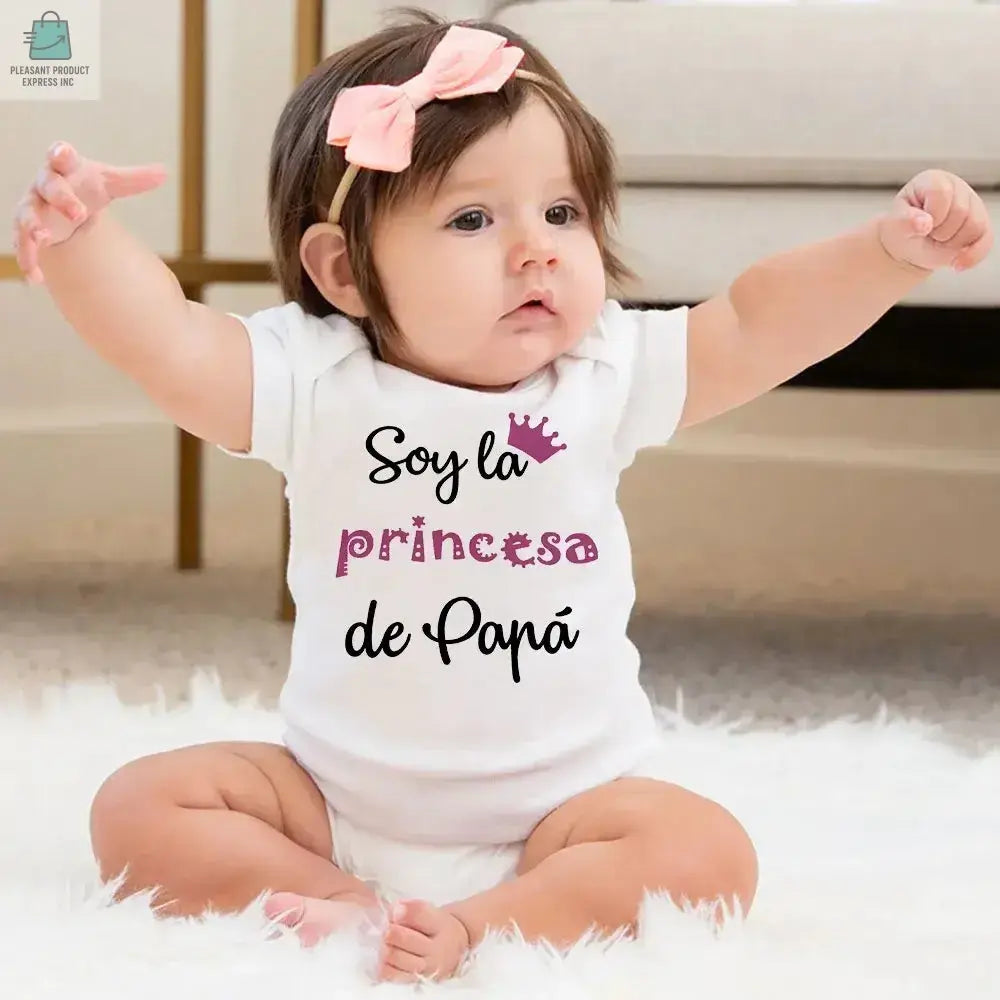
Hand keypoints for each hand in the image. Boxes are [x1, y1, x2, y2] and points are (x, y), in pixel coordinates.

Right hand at [12, 141, 166, 284]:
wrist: (64, 206)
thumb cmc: (86, 187)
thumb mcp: (109, 183)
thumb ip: (134, 179)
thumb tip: (164, 173)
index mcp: (65, 167)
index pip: (60, 155)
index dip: (60, 153)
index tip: (62, 153)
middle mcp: (45, 184)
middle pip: (49, 186)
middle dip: (62, 198)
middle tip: (79, 214)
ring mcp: (33, 206)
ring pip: (27, 214)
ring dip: (33, 226)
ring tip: (43, 239)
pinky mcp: (27, 229)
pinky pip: (22, 243)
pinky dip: (28, 259)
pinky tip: (35, 278)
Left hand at [877, 169, 992, 273]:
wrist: (909, 246)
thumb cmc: (902, 230)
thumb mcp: (895, 226)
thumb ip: (905, 222)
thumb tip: (924, 223)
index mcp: (933, 181)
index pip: (942, 194)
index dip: (931, 215)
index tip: (920, 224)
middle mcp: (957, 188)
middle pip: (960, 211)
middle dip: (940, 232)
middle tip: (927, 234)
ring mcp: (973, 206)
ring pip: (974, 226)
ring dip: (952, 243)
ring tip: (938, 241)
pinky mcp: (982, 227)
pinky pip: (985, 242)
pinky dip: (970, 257)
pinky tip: (956, 265)